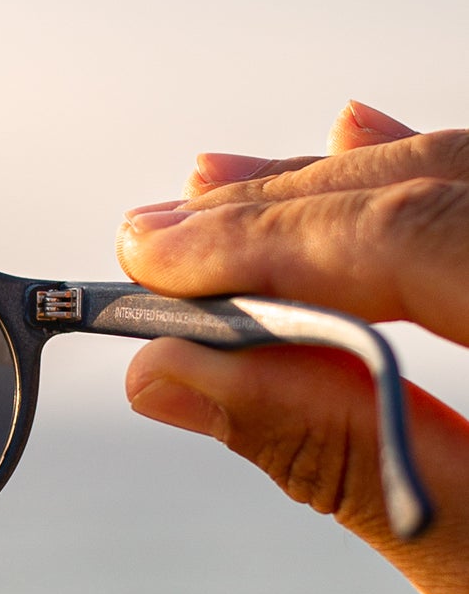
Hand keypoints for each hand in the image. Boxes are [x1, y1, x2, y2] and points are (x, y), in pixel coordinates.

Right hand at [116, 101, 468, 593]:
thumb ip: (333, 452)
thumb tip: (169, 377)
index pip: (436, 235)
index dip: (275, 241)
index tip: (154, 255)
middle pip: (459, 186)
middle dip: (294, 209)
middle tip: (159, 229)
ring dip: (352, 187)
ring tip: (221, 191)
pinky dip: (443, 189)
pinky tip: (369, 141)